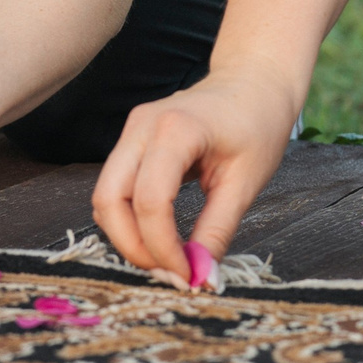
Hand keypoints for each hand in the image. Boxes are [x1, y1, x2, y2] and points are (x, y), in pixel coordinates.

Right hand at [93, 66, 299, 280]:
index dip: (163, 248)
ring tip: (167, 259)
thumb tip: (201, 279)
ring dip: (128, 236)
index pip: (149, 202)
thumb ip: (217, 232)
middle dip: (133, 247)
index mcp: (175, 130)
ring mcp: (131, 130)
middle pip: (109, 200)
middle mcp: (142, 127)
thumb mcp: (245, 183)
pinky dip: (130, 219)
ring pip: (105, 197)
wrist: (253, 83)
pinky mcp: (131, 140)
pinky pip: (115, 188)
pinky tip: (161, 237)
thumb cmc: (257, 125)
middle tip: (171, 275)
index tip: (189, 276)